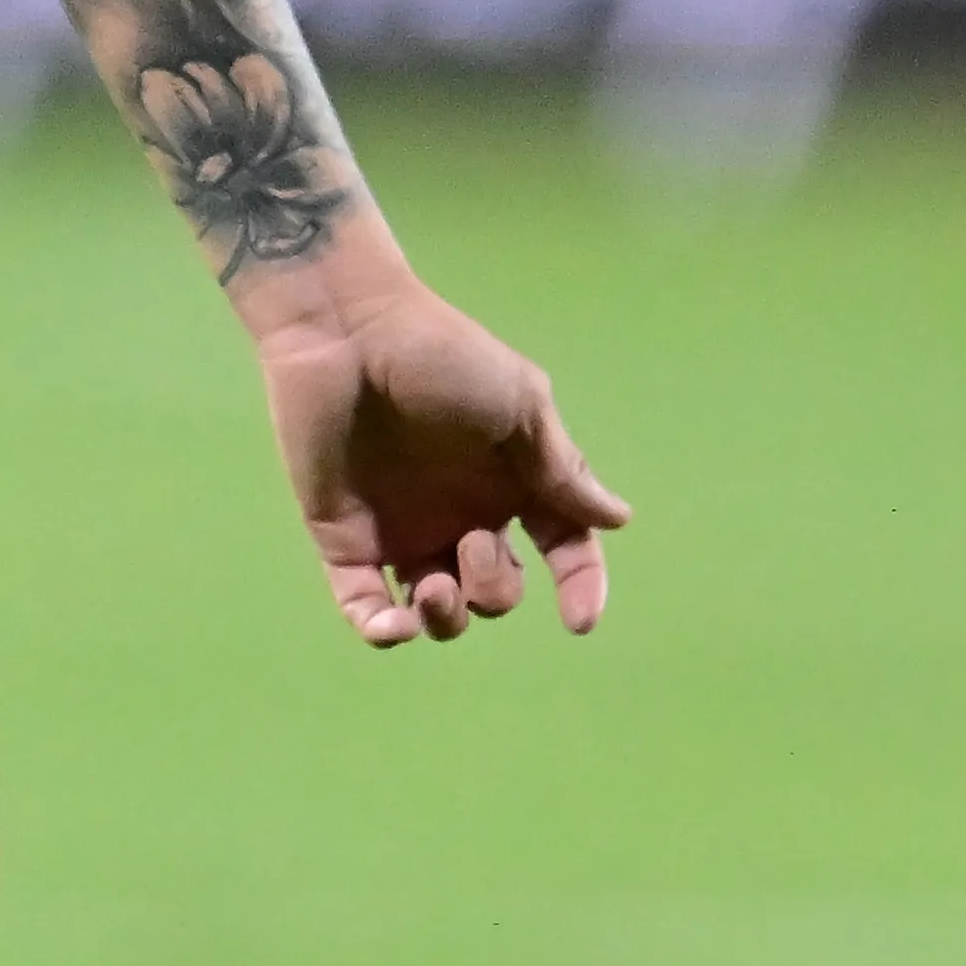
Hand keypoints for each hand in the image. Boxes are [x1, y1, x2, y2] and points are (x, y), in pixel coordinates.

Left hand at [243, 234, 626, 649]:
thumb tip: (618, 519)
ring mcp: (403, 532)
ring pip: (439, 612)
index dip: (578, 587)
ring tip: (433, 589)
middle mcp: (462, 516)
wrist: (349, 332)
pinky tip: (395, 625)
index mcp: (512, 484)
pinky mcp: (346, 541)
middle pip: (497, 591)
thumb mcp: (520, 404)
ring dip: (448, 619)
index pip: (561, 549)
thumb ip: (562, 469)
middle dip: (496, 589)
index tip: (578, 620)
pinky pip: (366, 610)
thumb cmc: (442, 356)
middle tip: (472, 542)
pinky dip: (384, 633)